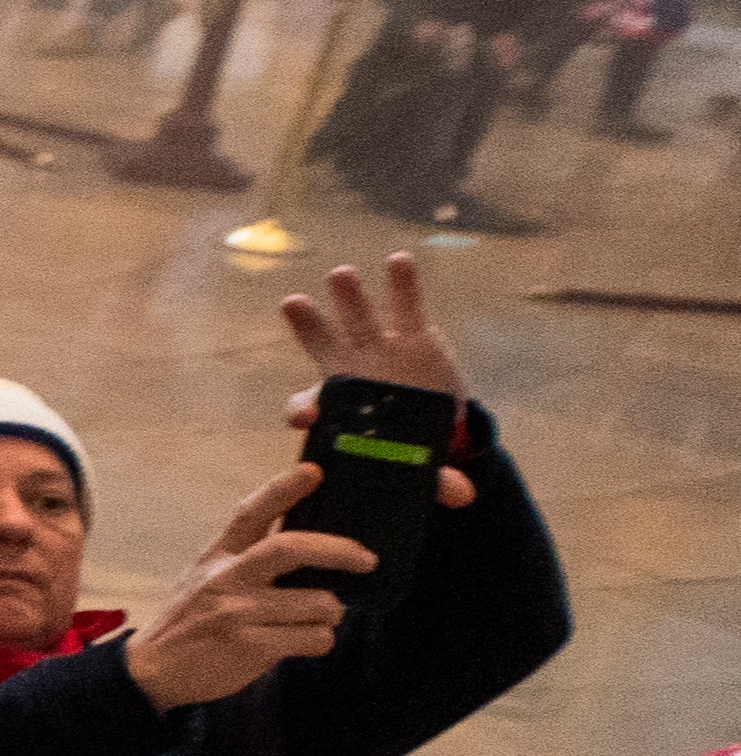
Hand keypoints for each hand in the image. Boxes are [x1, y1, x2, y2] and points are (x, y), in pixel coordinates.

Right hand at [122, 465, 362, 711]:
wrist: (153, 669)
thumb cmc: (190, 621)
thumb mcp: (205, 577)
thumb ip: (246, 560)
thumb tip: (308, 549)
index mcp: (218, 556)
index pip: (252, 512)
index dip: (283, 489)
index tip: (313, 472)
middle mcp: (226, 578)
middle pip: (292, 548)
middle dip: (340, 552)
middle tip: (366, 560)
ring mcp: (238, 613)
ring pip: (319, 603)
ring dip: (328, 615)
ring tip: (311, 621)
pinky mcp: (250, 646)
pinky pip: (314, 638)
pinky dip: (318, 641)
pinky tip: (298, 643)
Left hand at [276, 250, 474, 504]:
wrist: (428, 419)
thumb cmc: (406, 446)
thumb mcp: (419, 470)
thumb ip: (434, 481)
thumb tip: (462, 495)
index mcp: (337, 408)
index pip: (308, 405)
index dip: (302, 409)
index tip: (302, 415)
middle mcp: (350, 371)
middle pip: (323, 346)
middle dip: (310, 326)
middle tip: (293, 303)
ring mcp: (379, 348)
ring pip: (358, 319)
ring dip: (350, 298)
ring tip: (342, 274)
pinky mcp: (412, 335)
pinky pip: (405, 307)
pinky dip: (402, 285)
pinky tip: (399, 261)